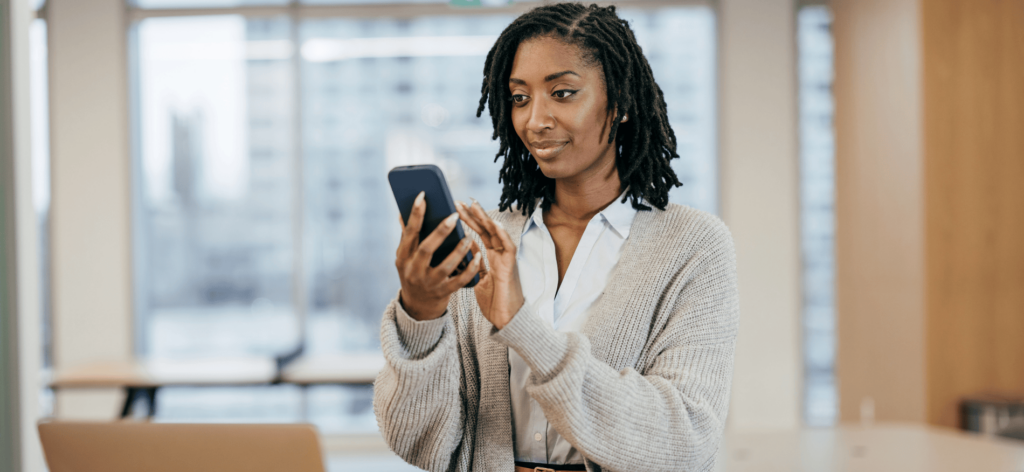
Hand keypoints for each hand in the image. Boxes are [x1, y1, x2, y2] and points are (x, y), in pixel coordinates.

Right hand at [395, 191, 481, 320]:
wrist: (417, 306)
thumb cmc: (413, 272)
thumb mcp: (405, 257)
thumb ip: (407, 237)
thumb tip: (403, 211)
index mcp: (403, 257)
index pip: (409, 233)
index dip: (415, 214)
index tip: (423, 196)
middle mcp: (413, 271)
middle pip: (426, 249)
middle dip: (440, 231)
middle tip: (454, 215)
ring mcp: (428, 283)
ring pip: (446, 266)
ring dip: (459, 250)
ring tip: (469, 236)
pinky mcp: (443, 293)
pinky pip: (459, 280)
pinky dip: (470, 268)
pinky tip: (477, 256)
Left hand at [455, 199, 523, 329]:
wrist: (505, 319)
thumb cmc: (493, 301)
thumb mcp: (477, 279)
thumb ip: (471, 264)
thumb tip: (458, 251)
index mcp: (490, 256)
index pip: (478, 233)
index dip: (468, 220)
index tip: (455, 207)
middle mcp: (499, 254)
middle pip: (485, 229)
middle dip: (472, 214)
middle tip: (458, 201)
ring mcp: (505, 259)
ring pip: (496, 234)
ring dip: (486, 219)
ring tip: (474, 205)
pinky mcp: (511, 267)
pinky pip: (508, 248)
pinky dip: (503, 235)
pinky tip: (495, 225)